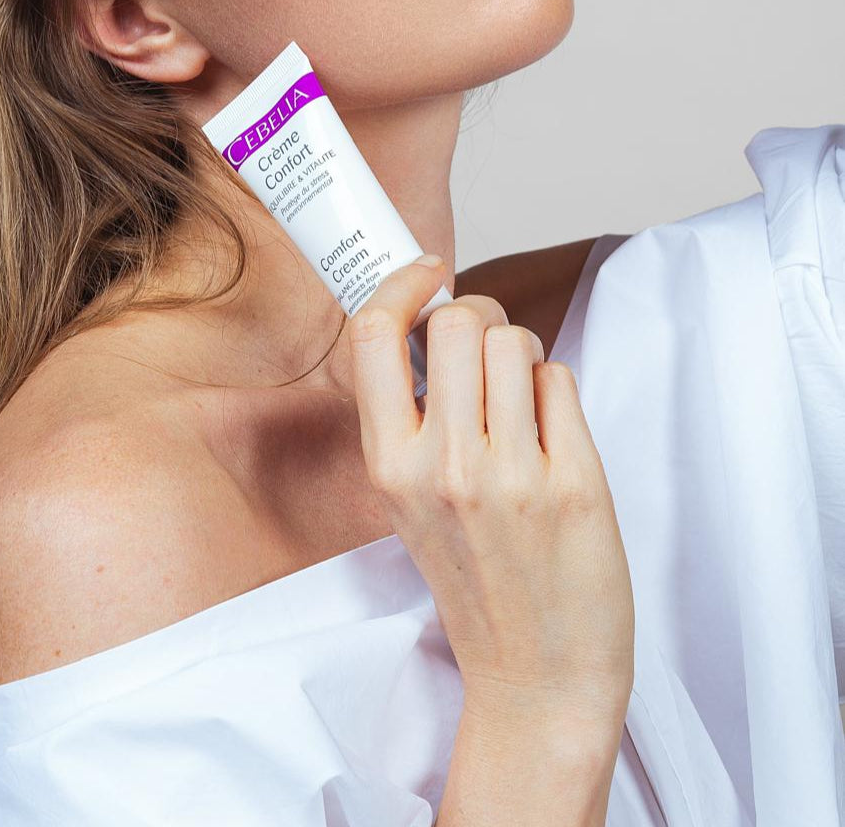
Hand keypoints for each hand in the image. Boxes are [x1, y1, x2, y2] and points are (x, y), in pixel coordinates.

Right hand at [343, 257, 634, 723]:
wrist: (536, 676)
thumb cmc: (475, 579)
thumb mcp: (409, 501)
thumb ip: (410, 418)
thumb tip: (431, 322)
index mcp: (387, 466)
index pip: (374, 335)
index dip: (403, 284)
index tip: (429, 271)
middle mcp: (441, 466)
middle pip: (457, 320)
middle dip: (479, 315)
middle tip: (488, 348)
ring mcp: (508, 475)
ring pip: (514, 341)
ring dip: (522, 355)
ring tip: (523, 401)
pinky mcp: (572, 482)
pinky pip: (561, 380)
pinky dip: (557, 393)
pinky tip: (551, 439)